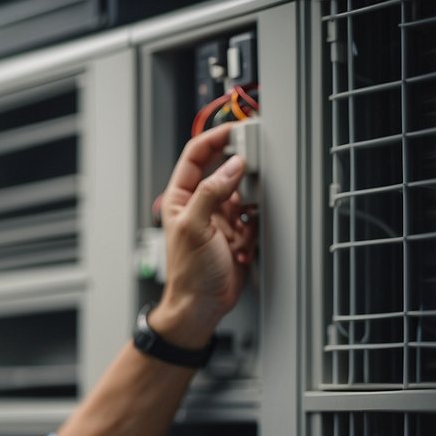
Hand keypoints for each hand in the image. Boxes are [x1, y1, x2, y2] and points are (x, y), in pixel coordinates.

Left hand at [151, 124, 257, 346]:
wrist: (201, 307)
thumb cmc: (188, 274)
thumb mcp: (196, 227)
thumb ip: (212, 192)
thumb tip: (232, 166)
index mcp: (181, 198)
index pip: (197, 155)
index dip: (216, 138)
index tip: (237, 129)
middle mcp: (200, 204)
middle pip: (225, 171)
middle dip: (241, 176)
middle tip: (253, 175)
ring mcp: (219, 218)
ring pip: (244, 195)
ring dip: (248, 210)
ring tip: (241, 229)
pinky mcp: (237, 233)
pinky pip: (254, 218)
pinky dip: (253, 229)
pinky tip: (242, 247)